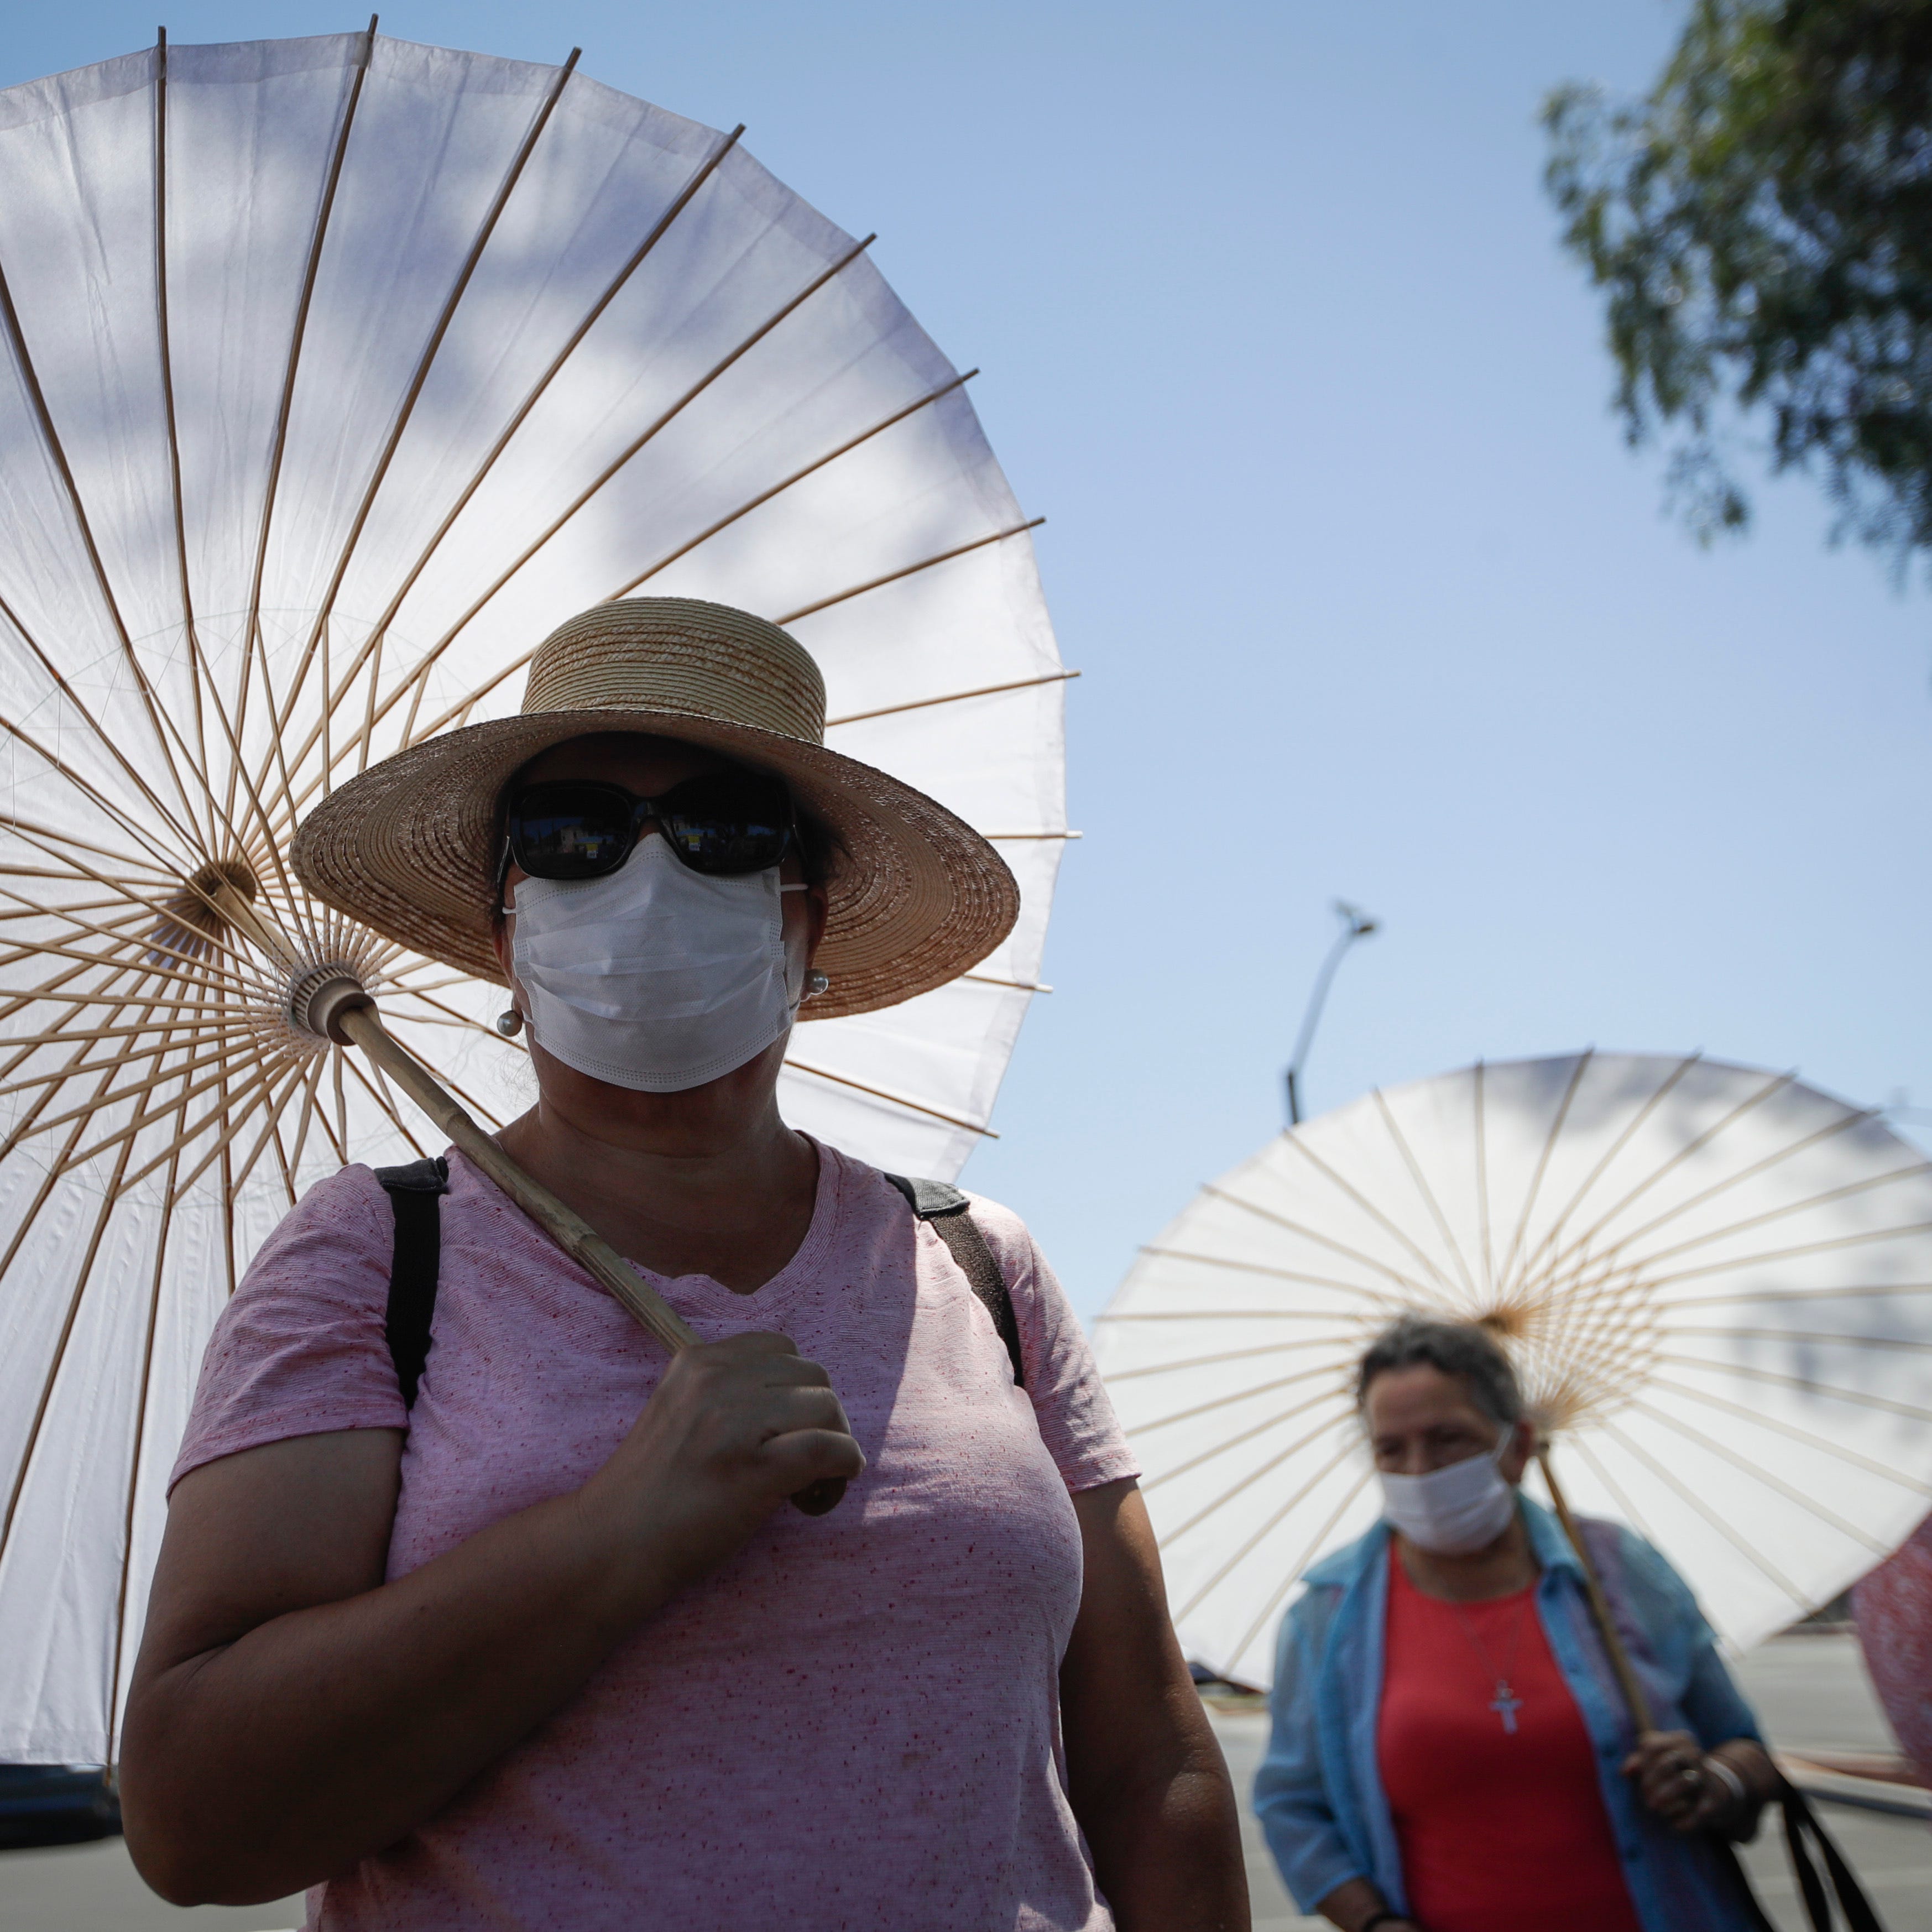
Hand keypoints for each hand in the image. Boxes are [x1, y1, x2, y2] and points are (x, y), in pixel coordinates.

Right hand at [576, 1331, 863, 1600]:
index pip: (780, 1348)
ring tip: (807, 1486)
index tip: (785, 1427)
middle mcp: (716, 1381)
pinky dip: (843, 1468)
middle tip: (803, 1463)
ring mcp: (734, 1423)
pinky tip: (821, 1495)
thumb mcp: (678, 1412)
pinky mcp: (753, 1469)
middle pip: (812, 1375)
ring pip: (827, 1407)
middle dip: (820, 1417)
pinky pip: (830, 1449)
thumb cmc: (649, 1491)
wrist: (610, 1547)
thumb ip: (724, 1393)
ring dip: (835, 1444)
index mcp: (697, 1362)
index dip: (795, 1389)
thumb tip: (795, 1400)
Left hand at [1622, 1728, 1726, 1832]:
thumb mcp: (1656, 1761)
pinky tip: (1674, 1826)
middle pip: (1667, 1762)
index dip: (1640, 1763)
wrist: (1713, 1790)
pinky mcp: (1714, 1801)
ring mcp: (1706, 1778)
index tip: (1635, 1775)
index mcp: (1680, 1740)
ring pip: (1685, 1782)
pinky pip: (1700, 1811)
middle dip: (1651, 1781)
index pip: (1651, 1745)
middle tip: (1644, 1796)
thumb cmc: (1675, 1772)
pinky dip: (1685, 1821)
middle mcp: (1695, 1755)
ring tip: (1654, 1808)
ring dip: (1666, 1796)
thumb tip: (1625, 1772)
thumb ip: (1638, 1762)